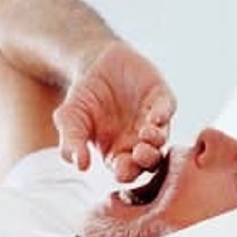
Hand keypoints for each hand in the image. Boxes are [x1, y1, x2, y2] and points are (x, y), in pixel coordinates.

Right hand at [53, 43, 175, 181]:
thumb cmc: (82, 99)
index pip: (126, 171)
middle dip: (146, 160)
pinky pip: (167, 109)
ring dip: (155, 139)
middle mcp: (138, 141)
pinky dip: (162, 113)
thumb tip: (80, 165)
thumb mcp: (70, 120)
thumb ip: (72, 142)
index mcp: (117, 152)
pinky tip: (153, 117)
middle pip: (149, 160)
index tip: (119, 168)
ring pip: (162, 137)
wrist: (94, 64)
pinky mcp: (161, 98)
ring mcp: (151, 120)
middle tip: (138, 155)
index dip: (125, 172)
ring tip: (145, 134)